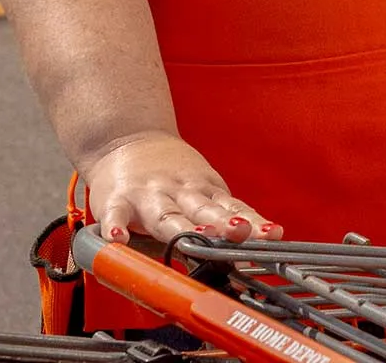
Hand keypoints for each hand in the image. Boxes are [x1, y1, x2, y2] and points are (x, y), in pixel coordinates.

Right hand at [81, 131, 281, 244]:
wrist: (124, 139)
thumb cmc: (169, 175)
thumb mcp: (201, 190)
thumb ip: (222, 216)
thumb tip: (258, 246)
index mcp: (203, 191)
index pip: (233, 208)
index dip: (252, 223)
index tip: (271, 235)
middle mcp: (179, 192)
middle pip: (205, 211)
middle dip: (224, 223)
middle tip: (242, 233)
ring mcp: (147, 196)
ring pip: (166, 215)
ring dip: (182, 227)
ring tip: (198, 239)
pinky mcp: (116, 201)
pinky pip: (115, 216)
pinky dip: (115, 227)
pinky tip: (118, 239)